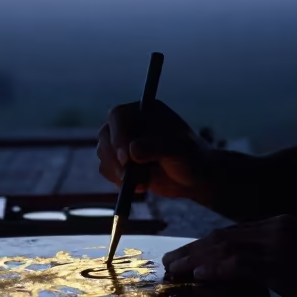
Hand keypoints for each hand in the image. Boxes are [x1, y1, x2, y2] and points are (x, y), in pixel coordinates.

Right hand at [97, 100, 221, 204]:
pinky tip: (140, 186)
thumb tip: (132, 151)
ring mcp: (122, 142)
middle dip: (114, 158)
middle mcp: (129, 123)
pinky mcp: (119, 161)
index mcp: (143, 110)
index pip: (118, 116)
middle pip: (105, 135)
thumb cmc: (189, 157)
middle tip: (127, 176)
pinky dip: (118, 181)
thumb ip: (157, 148)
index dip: (118, 135)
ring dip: (117, 171)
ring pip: (103, 153)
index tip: (126, 158)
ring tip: (143, 182)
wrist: (193, 176)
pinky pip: (106, 169)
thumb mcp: (177, 151)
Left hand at [160, 215, 296, 296]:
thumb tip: (252, 275)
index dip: (207, 243)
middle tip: (171, 261)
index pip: (234, 232)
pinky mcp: (280, 264)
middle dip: (193, 249)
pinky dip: (216, 268)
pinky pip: (239, 264)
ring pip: (225, 247)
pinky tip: (199, 275)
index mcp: (282, 224)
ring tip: (175, 269)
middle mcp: (275, 227)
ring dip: (195, 259)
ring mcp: (277, 244)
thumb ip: (277, 261)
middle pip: (223, 236)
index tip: (189, 254)